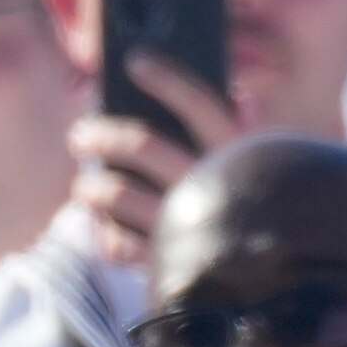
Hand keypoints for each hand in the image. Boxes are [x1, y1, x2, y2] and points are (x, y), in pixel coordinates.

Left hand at [69, 54, 239, 268]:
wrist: (267, 285)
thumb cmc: (254, 214)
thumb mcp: (259, 175)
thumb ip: (244, 136)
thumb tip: (239, 97)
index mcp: (236, 159)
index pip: (199, 103)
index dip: (166, 78)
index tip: (134, 60)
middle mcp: (210, 188)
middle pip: (142, 144)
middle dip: (102, 133)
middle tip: (80, 135)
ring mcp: (186, 228)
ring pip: (118, 195)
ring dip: (91, 187)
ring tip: (85, 187)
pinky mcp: (166, 265)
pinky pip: (117, 244)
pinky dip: (106, 234)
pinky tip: (106, 227)